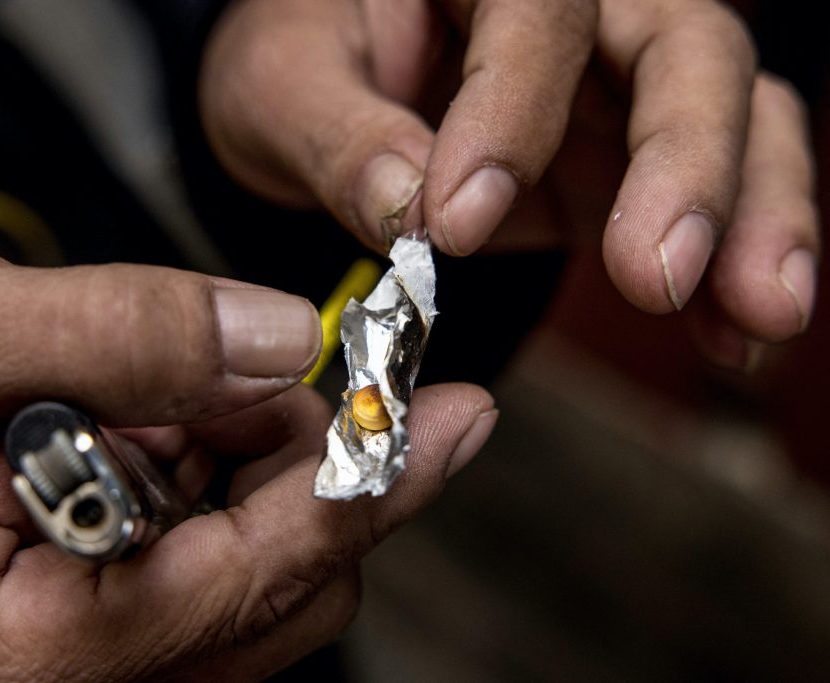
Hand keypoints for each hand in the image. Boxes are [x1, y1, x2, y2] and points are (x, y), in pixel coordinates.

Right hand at [0, 228, 494, 680]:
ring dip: (261, 451)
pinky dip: (224, 454)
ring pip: (259, 559)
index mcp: (16, 658)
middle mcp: (68, 673)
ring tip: (193, 370)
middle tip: (303, 357)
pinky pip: (216, 532)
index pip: (244, 584)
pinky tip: (175, 398)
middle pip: (279, 589)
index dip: (358, 491)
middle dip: (312, 464)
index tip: (453, 420)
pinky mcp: (105, 589)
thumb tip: (280, 339)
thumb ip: (118, 335)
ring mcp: (93, 636)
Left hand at [200, 0, 818, 368]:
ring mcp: (613, 80)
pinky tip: (736, 338)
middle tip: (661, 274)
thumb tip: (409, 207)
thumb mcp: (284, 90)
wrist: (323, 94)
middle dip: (687, 163)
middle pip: (680, 46)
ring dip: (752, 219)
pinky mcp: (625, 156)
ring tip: (759, 317)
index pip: (535, 10)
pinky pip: (705, 195)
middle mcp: (573, 8)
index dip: (512, 109)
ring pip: (732, 114)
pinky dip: (728, 268)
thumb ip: (342, 138)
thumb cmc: (303, 67)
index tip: (461, 222)